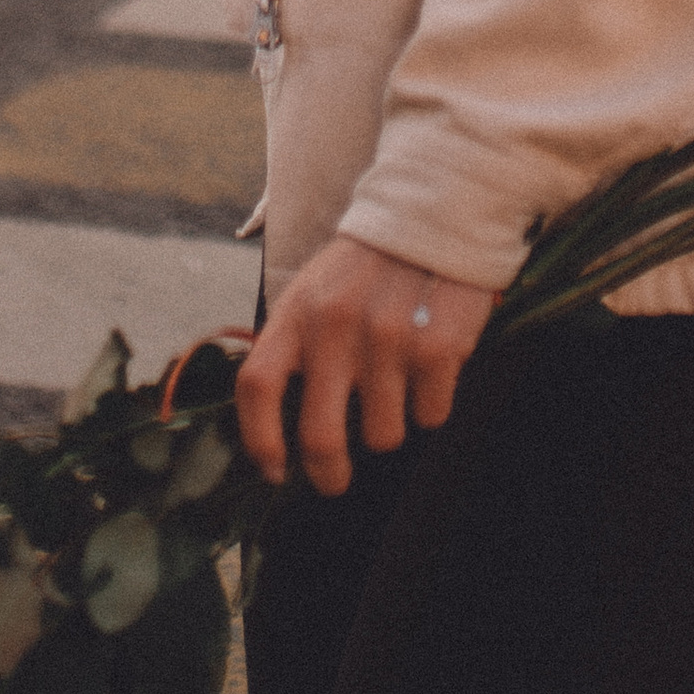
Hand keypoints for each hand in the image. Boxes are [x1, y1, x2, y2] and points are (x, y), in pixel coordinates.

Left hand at [235, 235, 494, 495]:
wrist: (432, 214)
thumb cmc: (365, 268)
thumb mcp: (313, 293)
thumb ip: (293, 347)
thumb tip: (281, 428)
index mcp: (296, 313)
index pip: (258, 388)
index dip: (260, 440)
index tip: (274, 469)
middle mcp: (335, 327)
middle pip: (319, 436)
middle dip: (328, 474)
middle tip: (336, 480)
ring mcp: (386, 339)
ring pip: (383, 436)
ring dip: (391, 426)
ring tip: (397, 387)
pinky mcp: (435, 346)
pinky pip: (430, 415)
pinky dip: (431, 404)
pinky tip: (430, 368)